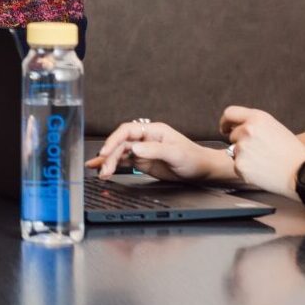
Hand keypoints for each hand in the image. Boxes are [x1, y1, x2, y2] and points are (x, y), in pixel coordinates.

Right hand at [91, 119, 235, 183]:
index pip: (127, 131)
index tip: (106, 151)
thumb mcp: (175, 153)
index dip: (114, 140)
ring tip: (102, 173)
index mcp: (152, 131)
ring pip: (120, 154)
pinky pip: (124, 163)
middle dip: (110, 155)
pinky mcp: (142, 162)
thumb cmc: (193, 158)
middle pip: (121, 144)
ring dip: (109, 162)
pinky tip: (104, 170)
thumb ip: (154, 150)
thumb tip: (134, 148)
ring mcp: (143, 151)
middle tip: (104, 168)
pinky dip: (113, 166)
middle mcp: (145, 139)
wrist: (202, 171)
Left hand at [219, 106, 304, 196]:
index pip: (230, 113)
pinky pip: (238, 166)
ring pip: (235, 151)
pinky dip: (246, 169)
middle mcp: (247, 130)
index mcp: (257, 118)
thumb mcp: (275, 128)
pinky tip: (262, 170)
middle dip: (241, 142)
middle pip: (232, 135)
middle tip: (260, 152)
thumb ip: (255, 124)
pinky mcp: (240, 165)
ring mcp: (242, 148)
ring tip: (265, 161)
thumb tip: (236, 127)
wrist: (303, 174)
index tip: (225, 128)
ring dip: (245, 156)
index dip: (225, 122)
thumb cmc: (293, 152)